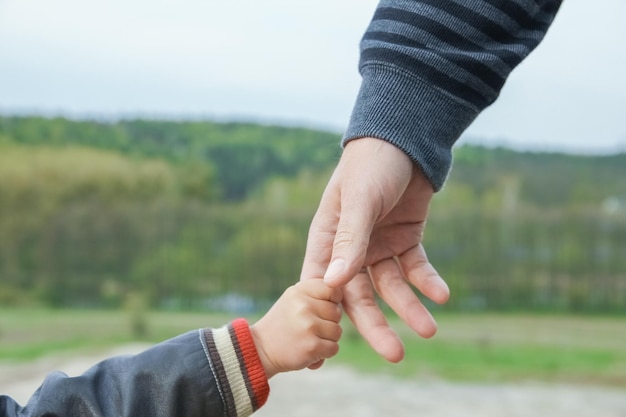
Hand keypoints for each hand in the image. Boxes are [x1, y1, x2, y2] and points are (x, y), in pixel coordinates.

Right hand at [251, 280, 341, 378]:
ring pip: (337, 331)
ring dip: (326, 339)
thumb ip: (316, 294)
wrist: (260, 350)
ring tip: (307, 339)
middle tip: (308, 328)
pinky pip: (334, 348)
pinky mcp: (312, 346)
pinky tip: (308, 350)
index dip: (331, 301)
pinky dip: (324, 353)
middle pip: (337, 312)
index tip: (319, 309)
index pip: (333, 289)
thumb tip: (342, 295)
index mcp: (300, 290)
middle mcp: (304, 305)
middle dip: (327, 323)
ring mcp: (308, 325)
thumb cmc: (282, 324)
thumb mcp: (294, 299)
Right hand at [300, 138, 448, 362]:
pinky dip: (428, 281)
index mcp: (328, 239)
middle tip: (395, 354)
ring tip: (430, 329)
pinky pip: (416, 267)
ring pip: (392, 286)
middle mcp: (351, 248)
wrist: (406, 138)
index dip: (325, 318)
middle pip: (360, 295)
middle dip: (376, 324)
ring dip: (409, 307)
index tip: (328, 353)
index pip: (322, 286)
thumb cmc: (371, 164)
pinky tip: (442, 294)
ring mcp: (380, 245)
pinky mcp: (406, 240)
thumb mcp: (360, 200)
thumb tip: (330, 286)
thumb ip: (349, 241)